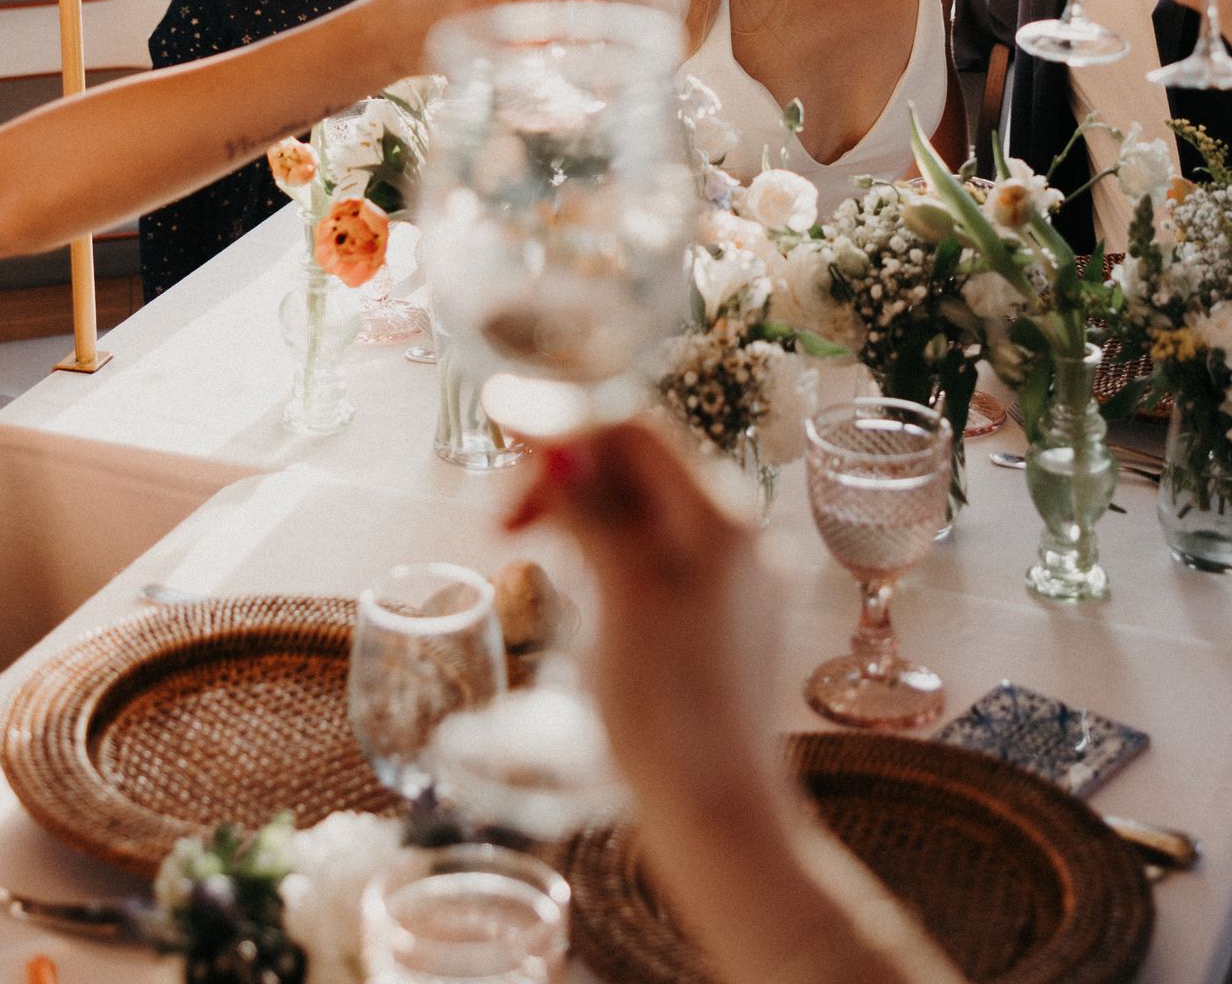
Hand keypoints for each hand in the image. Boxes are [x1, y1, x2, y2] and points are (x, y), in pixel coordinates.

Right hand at [507, 421, 791, 830]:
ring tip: (524, 542)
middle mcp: (738, 535)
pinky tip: (577, 579)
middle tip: (500, 520)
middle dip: (564, 469)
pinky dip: (606, 548)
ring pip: (644, 509)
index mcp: (718, 519)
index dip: (559, 418)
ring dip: (580, 507)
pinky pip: (657, 553)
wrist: (717, 813)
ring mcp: (734, 578)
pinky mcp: (723, 619)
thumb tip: (556, 437)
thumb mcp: (621, 595)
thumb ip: (592, 509)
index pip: (632, 429)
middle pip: (640, 463)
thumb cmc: (667, 711)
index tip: (493, 418)